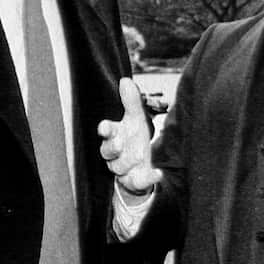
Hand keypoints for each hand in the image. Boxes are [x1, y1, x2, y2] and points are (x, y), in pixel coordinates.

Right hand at [97, 78, 161, 196]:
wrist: (141, 165)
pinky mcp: (134, 181)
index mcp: (115, 136)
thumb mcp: (135, 118)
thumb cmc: (134, 137)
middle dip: (113, 147)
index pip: (106, 133)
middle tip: (121, 142)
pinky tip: (159, 173)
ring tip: (140, 154)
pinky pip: (139, 182)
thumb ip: (131, 101)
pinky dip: (149, 178)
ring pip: (119, 167)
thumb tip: (125, 81)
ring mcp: (123, 168)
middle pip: (108, 152)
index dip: (105, 130)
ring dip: (129, 161)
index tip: (104, 126)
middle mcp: (115, 154)